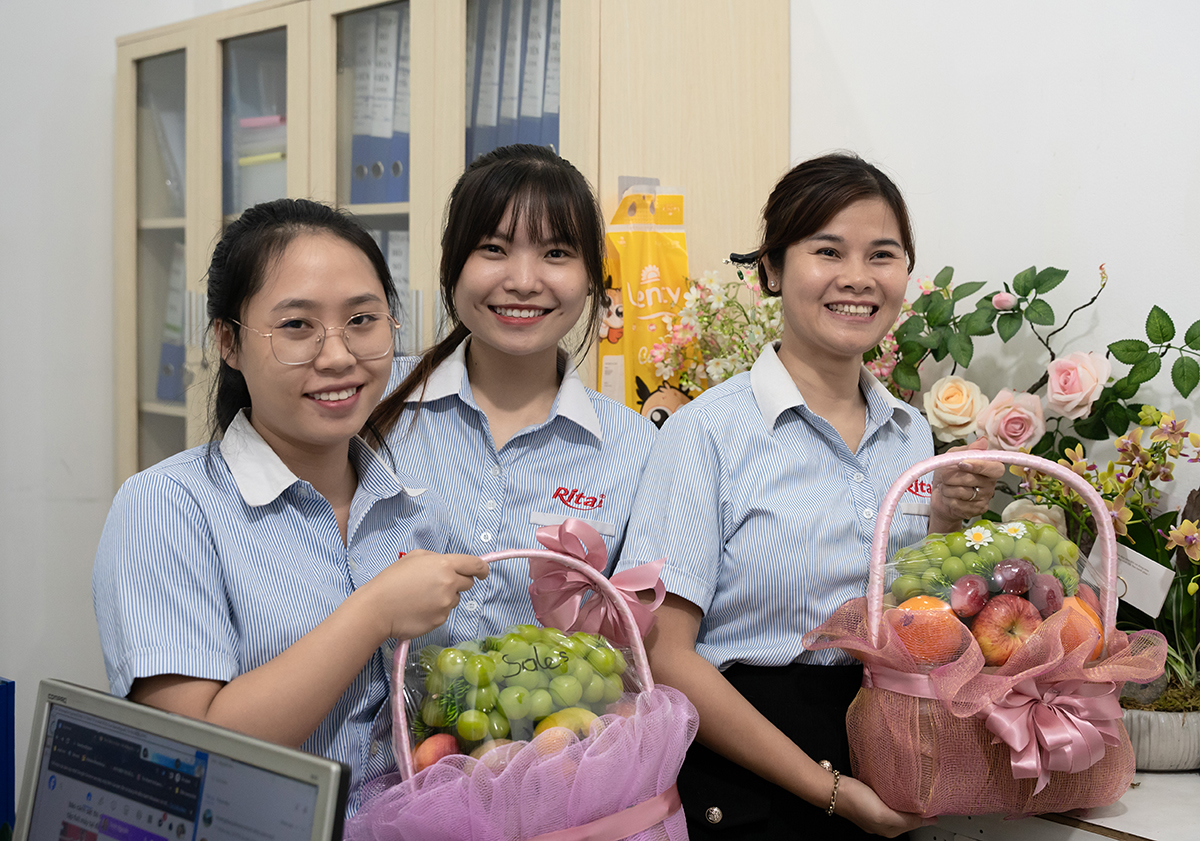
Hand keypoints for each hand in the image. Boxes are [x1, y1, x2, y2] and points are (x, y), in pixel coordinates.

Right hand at [359, 551, 488, 641]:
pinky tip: (418, 608)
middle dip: (458, 582)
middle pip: (468, 583)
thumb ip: (437, 559)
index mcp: (444, 565)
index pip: (474, 565)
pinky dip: (436, 610)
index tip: (483, 572)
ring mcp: (446, 604)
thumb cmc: (392, 580)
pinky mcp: (440, 620)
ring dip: (445, 597)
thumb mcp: (414, 557)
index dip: (482, 568)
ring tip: (422, 596)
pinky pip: (445, 612)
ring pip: (455, 599)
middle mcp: (449, 584)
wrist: (378, 608)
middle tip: (438, 584)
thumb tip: (450, 566)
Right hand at [835, 774, 934, 836]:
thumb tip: (925, 818)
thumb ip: (904, 818)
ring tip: (918, 794)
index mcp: (888, 830)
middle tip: (930, 801)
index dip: (926, 818)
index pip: (914, 825)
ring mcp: (874, 810)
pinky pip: (889, 799)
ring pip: (898, 808)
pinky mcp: (869, 798)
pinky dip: (897, 796)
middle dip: (919, 812)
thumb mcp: (884, 814)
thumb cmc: (854, 802)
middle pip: (907, 818)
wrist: (832, 789)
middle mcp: (882, 823)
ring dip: (908, 803)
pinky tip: (898, 788)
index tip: (937, 810)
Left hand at [929, 436, 1004, 531]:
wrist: (939, 495)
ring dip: (948, 489)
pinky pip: (960, 505)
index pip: (995, 468)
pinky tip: (949, 498)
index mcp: (989, 468)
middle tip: (945, 477)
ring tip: (946, 487)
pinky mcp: (977, 510)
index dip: (979, 466)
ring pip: (965, 493)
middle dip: (953, 477)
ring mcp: (985, 498)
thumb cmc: (948, 474)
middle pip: (974, 480)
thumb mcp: (953, 456)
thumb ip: (968, 450)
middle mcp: (991, 483)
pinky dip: (948, 500)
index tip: (961, 464)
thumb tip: (983, 441)